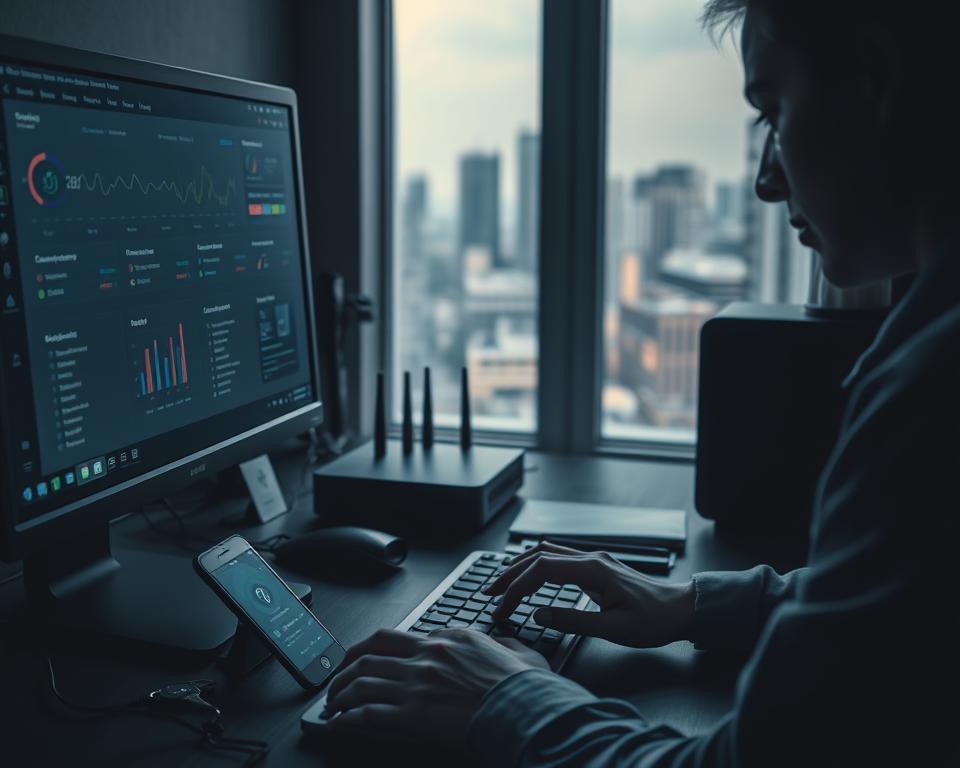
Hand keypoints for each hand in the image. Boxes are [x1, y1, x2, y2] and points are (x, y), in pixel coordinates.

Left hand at [325, 627, 548, 741]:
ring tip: (334, 702)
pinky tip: (340, 722)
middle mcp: (428, 655)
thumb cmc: (525, 686)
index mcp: (449, 638)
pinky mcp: (413, 713)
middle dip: (347, 664)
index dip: (378, 650)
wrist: (526, 708)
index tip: (371, 660)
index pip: (401, 637)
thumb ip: (502, 644)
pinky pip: (368, 711)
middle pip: (371, 652)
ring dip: (341, 691)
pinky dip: (348, 716)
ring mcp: (417, 683)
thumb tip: (503, 646)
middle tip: (338, 676)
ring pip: (362, 679)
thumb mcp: (518, 652)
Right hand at [484, 542, 694, 647]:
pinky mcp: (596, 567)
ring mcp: (593, 560)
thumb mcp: (613, 628)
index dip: (516, 588)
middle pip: (538, 556)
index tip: (502, 607)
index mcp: (593, 570)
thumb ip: (572, 621)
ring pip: (546, 553)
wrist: (681, 609)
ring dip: (521, 567)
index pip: (541, 571)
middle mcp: (590, 558)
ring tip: (501, 584)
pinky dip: (536, 566)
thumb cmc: (653, 621)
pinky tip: (529, 577)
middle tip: (489, 594)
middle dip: (510, 575)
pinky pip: (558, 558)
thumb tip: (538, 615)